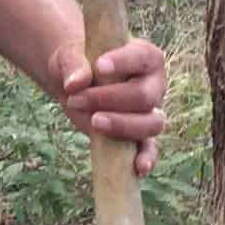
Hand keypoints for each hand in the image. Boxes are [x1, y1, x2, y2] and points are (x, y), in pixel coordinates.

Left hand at [53, 37, 167, 176]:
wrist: (76, 81)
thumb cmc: (79, 63)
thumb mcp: (70, 56)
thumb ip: (73, 65)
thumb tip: (75, 83)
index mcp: (145, 56)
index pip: (142, 58)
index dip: (124, 62)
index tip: (99, 66)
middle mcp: (153, 84)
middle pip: (144, 96)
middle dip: (110, 99)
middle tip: (77, 99)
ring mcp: (149, 112)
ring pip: (151, 123)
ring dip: (122, 125)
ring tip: (94, 122)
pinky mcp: (139, 135)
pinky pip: (149, 148)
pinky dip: (146, 158)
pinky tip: (138, 168)